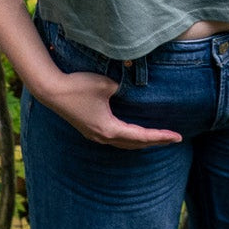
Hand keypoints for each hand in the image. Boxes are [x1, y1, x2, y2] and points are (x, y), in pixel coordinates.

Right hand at [39, 68, 181, 147]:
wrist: (51, 90)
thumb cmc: (79, 86)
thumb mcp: (107, 84)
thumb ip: (124, 88)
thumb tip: (131, 89)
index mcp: (110, 128)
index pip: (141, 136)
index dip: (161, 136)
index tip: (177, 137)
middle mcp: (103, 136)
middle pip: (135, 144)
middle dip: (155, 142)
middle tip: (173, 139)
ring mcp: (94, 135)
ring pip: (124, 144)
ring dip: (141, 142)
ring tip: (157, 139)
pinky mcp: (89, 130)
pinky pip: (114, 139)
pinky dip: (128, 139)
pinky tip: (132, 134)